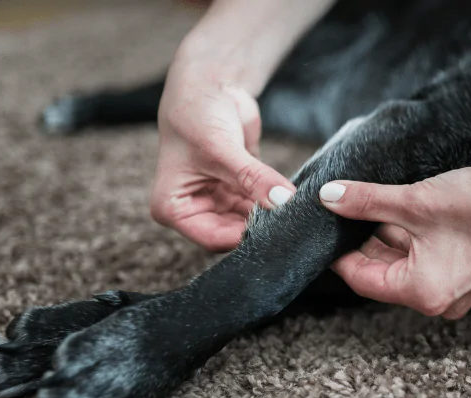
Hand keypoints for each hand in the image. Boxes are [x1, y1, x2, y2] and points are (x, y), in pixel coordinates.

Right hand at [150, 65, 296, 251]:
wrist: (209, 86)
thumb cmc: (196, 115)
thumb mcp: (221, 149)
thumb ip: (253, 178)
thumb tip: (283, 201)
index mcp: (174, 209)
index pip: (213, 238)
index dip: (245, 236)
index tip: (277, 228)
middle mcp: (194, 209)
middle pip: (233, 233)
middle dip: (261, 228)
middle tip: (292, 222)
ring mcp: (218, 201)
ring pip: (250, 222)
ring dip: (272, 216)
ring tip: (296, 211)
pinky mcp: (240, 190)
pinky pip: (261, 205)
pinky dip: (276, 203)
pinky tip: (295, 202)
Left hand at [319, 153, 470, 318]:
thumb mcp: (415, 201)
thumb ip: (366, 202)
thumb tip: (327, 198)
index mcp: (424, 294)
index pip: (361, 278)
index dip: (336, 250)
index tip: (319, 224)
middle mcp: (438, 300)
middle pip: (381, 272)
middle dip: (361, 239)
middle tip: (340, 207)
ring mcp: (454, 288)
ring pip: (402, 261)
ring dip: (386, 234)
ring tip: (372, 201)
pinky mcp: (465, 271)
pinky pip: (423, 257)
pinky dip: (408, 235)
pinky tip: (400, 206)